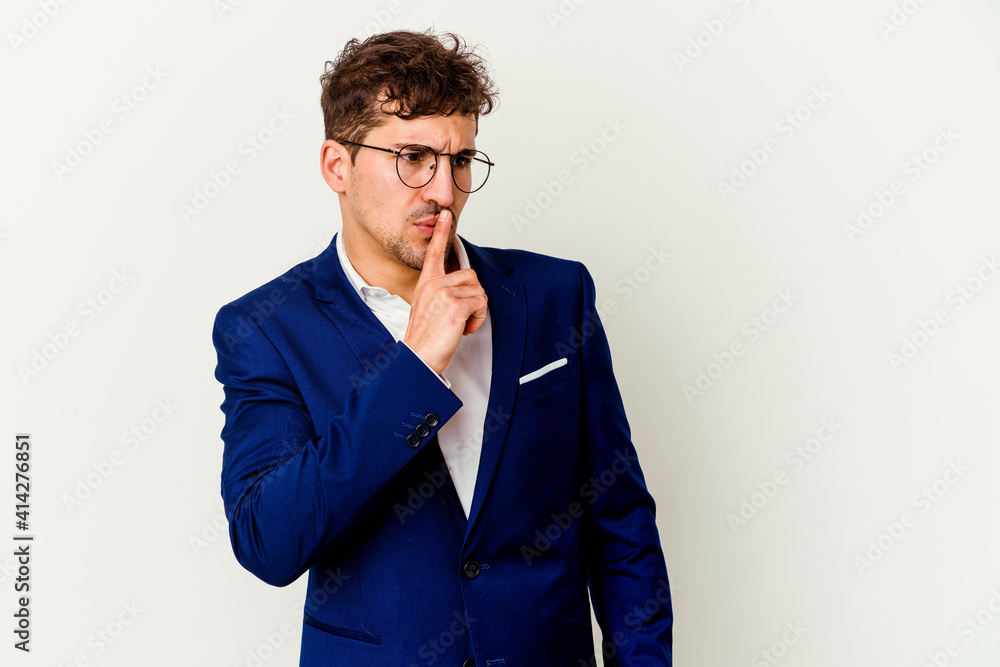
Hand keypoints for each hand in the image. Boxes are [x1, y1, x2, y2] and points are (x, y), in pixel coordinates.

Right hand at [403, 210, 487, 374]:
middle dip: (473, 298)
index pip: (434, 252)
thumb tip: (461, 290)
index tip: (445, 214)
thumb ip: (441, 293)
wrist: (419, 357)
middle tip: (461, 317)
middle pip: (471, 276)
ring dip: (476, 310)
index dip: (442, 232)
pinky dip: (478, 318)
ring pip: (478, 290)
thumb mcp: (428, 308)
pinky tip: (464, 329)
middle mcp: (434, 284)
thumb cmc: (426, 337)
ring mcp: (444, 293)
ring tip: (461, 324)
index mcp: (427, 283)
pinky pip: (481, 302)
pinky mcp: (455, 305)